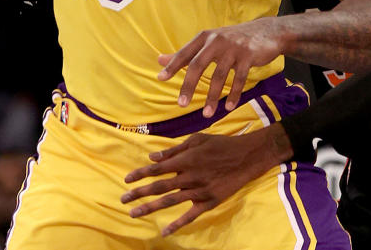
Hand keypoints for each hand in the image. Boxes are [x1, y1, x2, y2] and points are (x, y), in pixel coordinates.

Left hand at [120, 124, 291, 234]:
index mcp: (186, 158)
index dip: (140, 174)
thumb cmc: (221, 144)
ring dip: (150, 207)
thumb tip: (152, 156)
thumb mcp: (197, 139)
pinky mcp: (210, 202)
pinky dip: (178, 224)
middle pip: (159, 186)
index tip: (126, 180)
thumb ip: (174, 150)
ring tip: (134, 213)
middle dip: (139, 193)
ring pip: (170, 201)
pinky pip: (191, 215)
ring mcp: (200, 191)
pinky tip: (165, 231)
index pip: (157, 168)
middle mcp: (190, 176)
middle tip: (123, 199)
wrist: (247, 156)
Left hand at [158, 18, 287, 114]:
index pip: (185, 53)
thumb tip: (159, 60)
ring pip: (219, 75)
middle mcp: (216, 40)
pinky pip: (239, 79)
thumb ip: (185, 53)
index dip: (172, 65)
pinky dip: (234, 94)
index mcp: (204, 37)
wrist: (266, 32)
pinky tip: (228, 107)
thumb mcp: (208, 42)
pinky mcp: (248, 56)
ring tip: (206, 114)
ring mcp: (233, 48)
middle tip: (181, 104)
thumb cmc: (232, 40)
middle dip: (189, 85)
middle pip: (198, 65)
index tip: (161, 79)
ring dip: (212, 97)